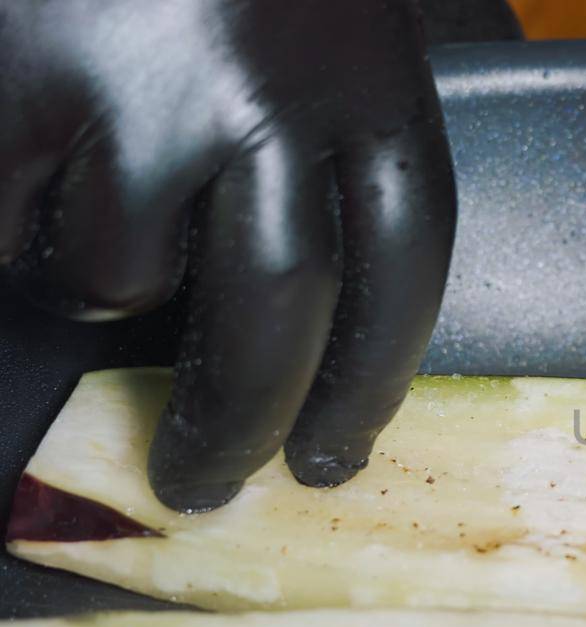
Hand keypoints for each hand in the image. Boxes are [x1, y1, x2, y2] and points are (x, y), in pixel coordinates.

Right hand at [0, 0, 456, 511]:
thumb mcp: (343, 8)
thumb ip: (354, 119)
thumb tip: (355, 280)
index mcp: (374, 75)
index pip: (406, 272)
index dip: (371, 384)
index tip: (337, 454)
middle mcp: (271, 93)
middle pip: (276, 321)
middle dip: (239, 423)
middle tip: (209, 480)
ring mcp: (138, 92)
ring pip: (125, 277)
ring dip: (105, 274)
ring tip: (96, 214)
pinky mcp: (17, 86)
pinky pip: (14, 230)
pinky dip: (17, 226)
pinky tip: (29, 181)